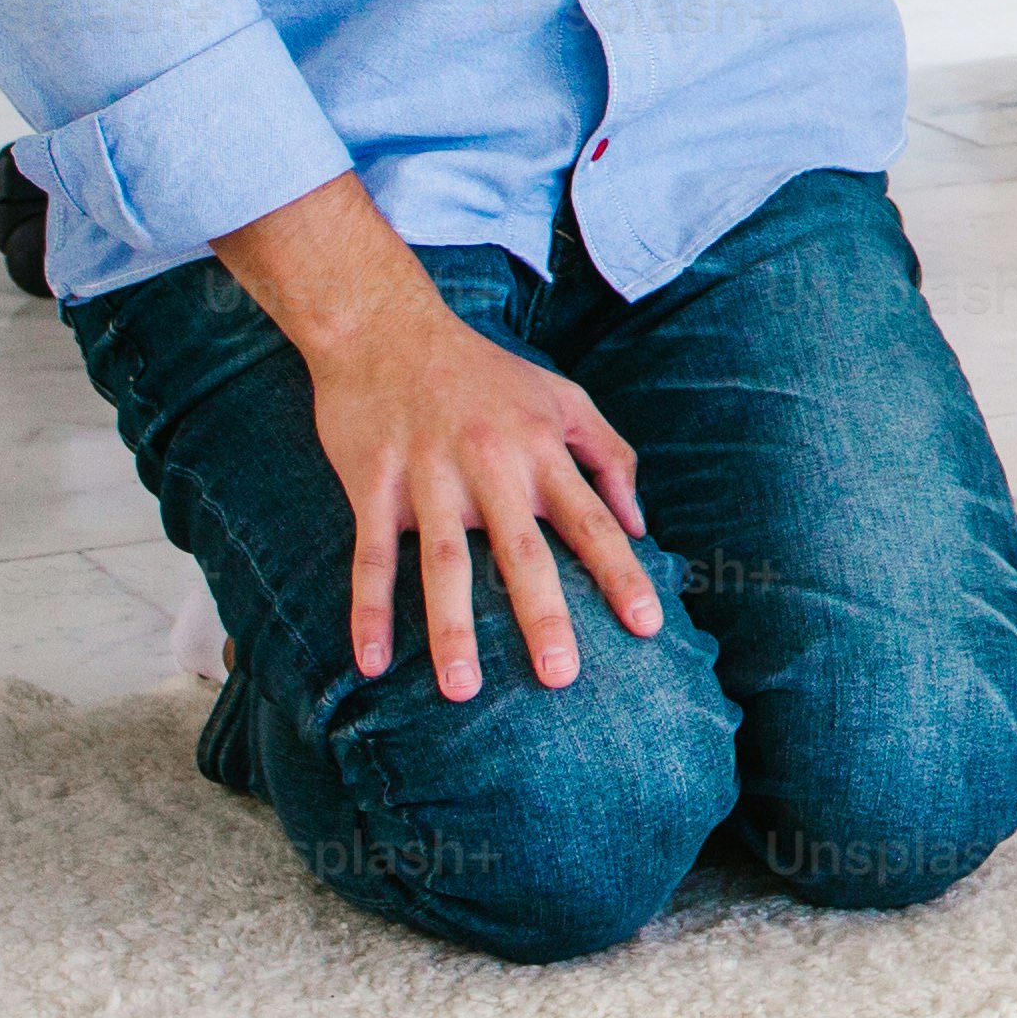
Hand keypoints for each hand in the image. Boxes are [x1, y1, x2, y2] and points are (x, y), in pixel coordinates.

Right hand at [300, 298, 663, 700]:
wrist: (386, 326)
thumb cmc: (484, 372)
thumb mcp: (561, 397)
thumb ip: (608, 455)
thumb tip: (640, 523)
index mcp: (541, 450)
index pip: (592, 522)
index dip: (620, 575)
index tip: (648, 627)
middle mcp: (491, 466)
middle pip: (522, 552)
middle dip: (544, 615)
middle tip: (561, 677)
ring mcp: (429, 476)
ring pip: (444, 563)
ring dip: (452, 628)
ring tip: (462, 691)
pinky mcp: (374, 483)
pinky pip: (372, 555)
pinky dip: (368, 609)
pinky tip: (371, 661)